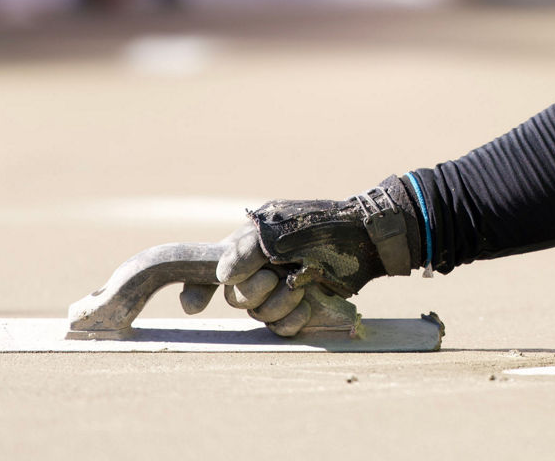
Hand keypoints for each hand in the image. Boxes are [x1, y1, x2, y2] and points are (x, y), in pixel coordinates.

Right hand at [205, 226, 361, 336]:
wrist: (361, 237)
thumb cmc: (317, 226)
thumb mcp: (275, 230)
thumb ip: (244, 251)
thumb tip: (221, 276)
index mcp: (245, 247)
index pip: (208, 269)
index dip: (195, 289)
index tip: (193, 307)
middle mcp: (257, 270)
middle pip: (234, 296)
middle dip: (253, 291)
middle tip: (275, 276)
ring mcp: (278, 290)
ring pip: (258, 313)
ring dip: (276, 304)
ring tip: (298, 289)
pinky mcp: (298, 308)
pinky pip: (280, 328)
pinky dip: (289, 322)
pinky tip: (304, 309)